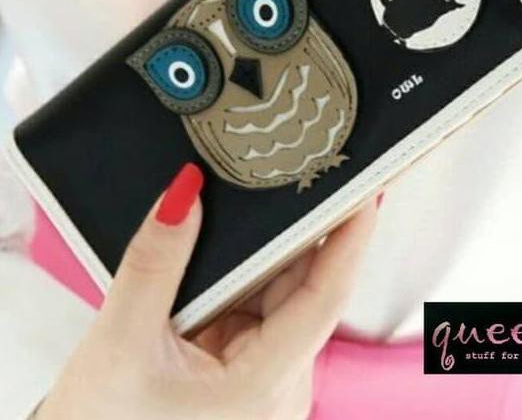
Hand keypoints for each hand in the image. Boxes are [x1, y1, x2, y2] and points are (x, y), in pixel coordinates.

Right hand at [37, 164, 377, 419]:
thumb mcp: (120, 345)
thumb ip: (154, 265)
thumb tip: (185, 194)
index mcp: (263, 387)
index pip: (324, 298)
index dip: (348, 240)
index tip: (363, 193)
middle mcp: (277, 383)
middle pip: (304, 288)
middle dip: (305, 230)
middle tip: (310, 174)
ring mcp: (263, 374)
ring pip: (281, 292)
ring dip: (272, 248)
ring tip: (269, 197)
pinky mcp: (245, 364)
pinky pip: (259, 303)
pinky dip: (248, 270)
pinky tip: (237, 241)